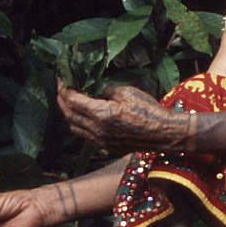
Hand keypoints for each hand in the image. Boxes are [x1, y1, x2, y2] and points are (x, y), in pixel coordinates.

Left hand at [57, 81, 186, 153]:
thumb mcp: (128, 93)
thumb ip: (107, 90)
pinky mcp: (106, 148)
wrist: (164, 133)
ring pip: (74, 127)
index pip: (73, 101)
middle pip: (69, 114)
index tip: (62, 79)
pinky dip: (79, 124)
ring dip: (68, 114)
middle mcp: (97, 130)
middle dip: (62, 100)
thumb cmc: (149, 110)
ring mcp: (101, 141)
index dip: (64, 89)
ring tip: (69, 102)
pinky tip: (83, 117)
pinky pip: (85, 136)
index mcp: (101, 114)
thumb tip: (97, 90)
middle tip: (61, 89)